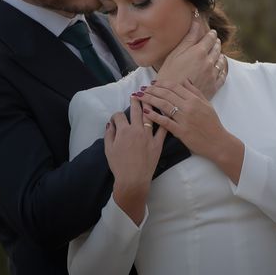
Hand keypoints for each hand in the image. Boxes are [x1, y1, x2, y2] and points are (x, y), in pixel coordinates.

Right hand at [103, 97, 167, 223]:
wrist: (133, 180)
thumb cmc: (119, 166)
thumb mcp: (108, 150)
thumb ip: (109, 135)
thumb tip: (110, 124)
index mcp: (123, 131)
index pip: (119, 116)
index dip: (116, 115)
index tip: (116, 118)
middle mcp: (136, 130)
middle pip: (136, 110)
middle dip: (136, 100)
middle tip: (136, 94)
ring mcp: (148, 136)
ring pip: (150, 116)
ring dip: (150, 105)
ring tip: (150, 98)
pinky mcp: (158, 143)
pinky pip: (163, 129)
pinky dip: (164, 120)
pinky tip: (166, 113)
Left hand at [139, 80, 243, 182]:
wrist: (217, 142)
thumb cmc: (212, 123)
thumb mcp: (206, 104)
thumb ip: (195, 92)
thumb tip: (185, 80)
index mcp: (194, 99)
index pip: (175, 87)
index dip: (161, 83)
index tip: (152, 83)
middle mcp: (188, 107)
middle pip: (166, 94)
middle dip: (152, 90)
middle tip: (142, 89)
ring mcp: (184, 119)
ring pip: (163, 105)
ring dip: (150, 99)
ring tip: (140, 97)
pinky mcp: (180, 131)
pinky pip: (165, 121)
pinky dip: (154, 116)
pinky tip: (145, 112)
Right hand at [157, 20, 226, 97]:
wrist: (171, 99)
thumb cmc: (168, 75)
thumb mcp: (175, 54)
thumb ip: (188, 38)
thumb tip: (196, 21)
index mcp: (198, 52)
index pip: (210, 38)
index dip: (211, 34)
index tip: (212, 32)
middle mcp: (208, 62)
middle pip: (217, 49)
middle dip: (216, 43)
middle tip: (215, 40)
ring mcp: (212, 75)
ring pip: (221, 61)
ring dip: (220, 55)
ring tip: (218, 52)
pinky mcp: (214, 86)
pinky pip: (223, 75)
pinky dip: (223, 68)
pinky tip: (221, 66)